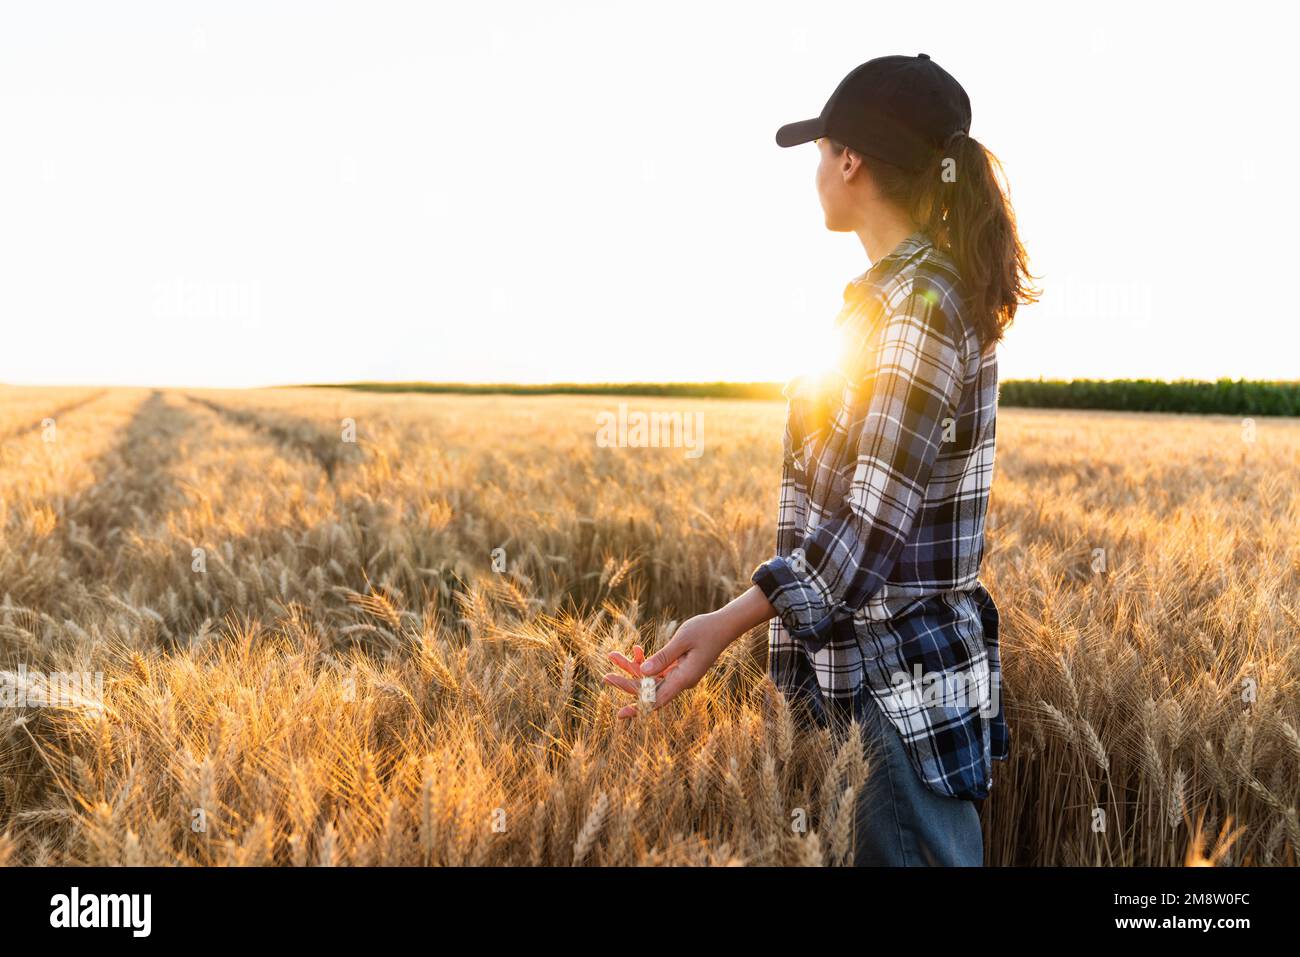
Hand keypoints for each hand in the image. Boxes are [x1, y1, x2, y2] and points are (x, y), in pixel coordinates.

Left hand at [604, 611, 736, 718]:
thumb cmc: (705, 630)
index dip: (638, 708)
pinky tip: (635, 649)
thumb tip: (642, 672)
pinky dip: (645, 661)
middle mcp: (681, 681)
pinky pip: (657, 670)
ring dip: (632, 668)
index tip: (620, 714)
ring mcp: (679, 676)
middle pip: (649, 690)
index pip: (657, 700)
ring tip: (613, 655)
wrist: (724, 625)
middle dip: (626, 683)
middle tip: (605, 677)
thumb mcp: (682, 640)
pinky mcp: (678, 668)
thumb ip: (663, 657)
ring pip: (650, 678)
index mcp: (684, 679)